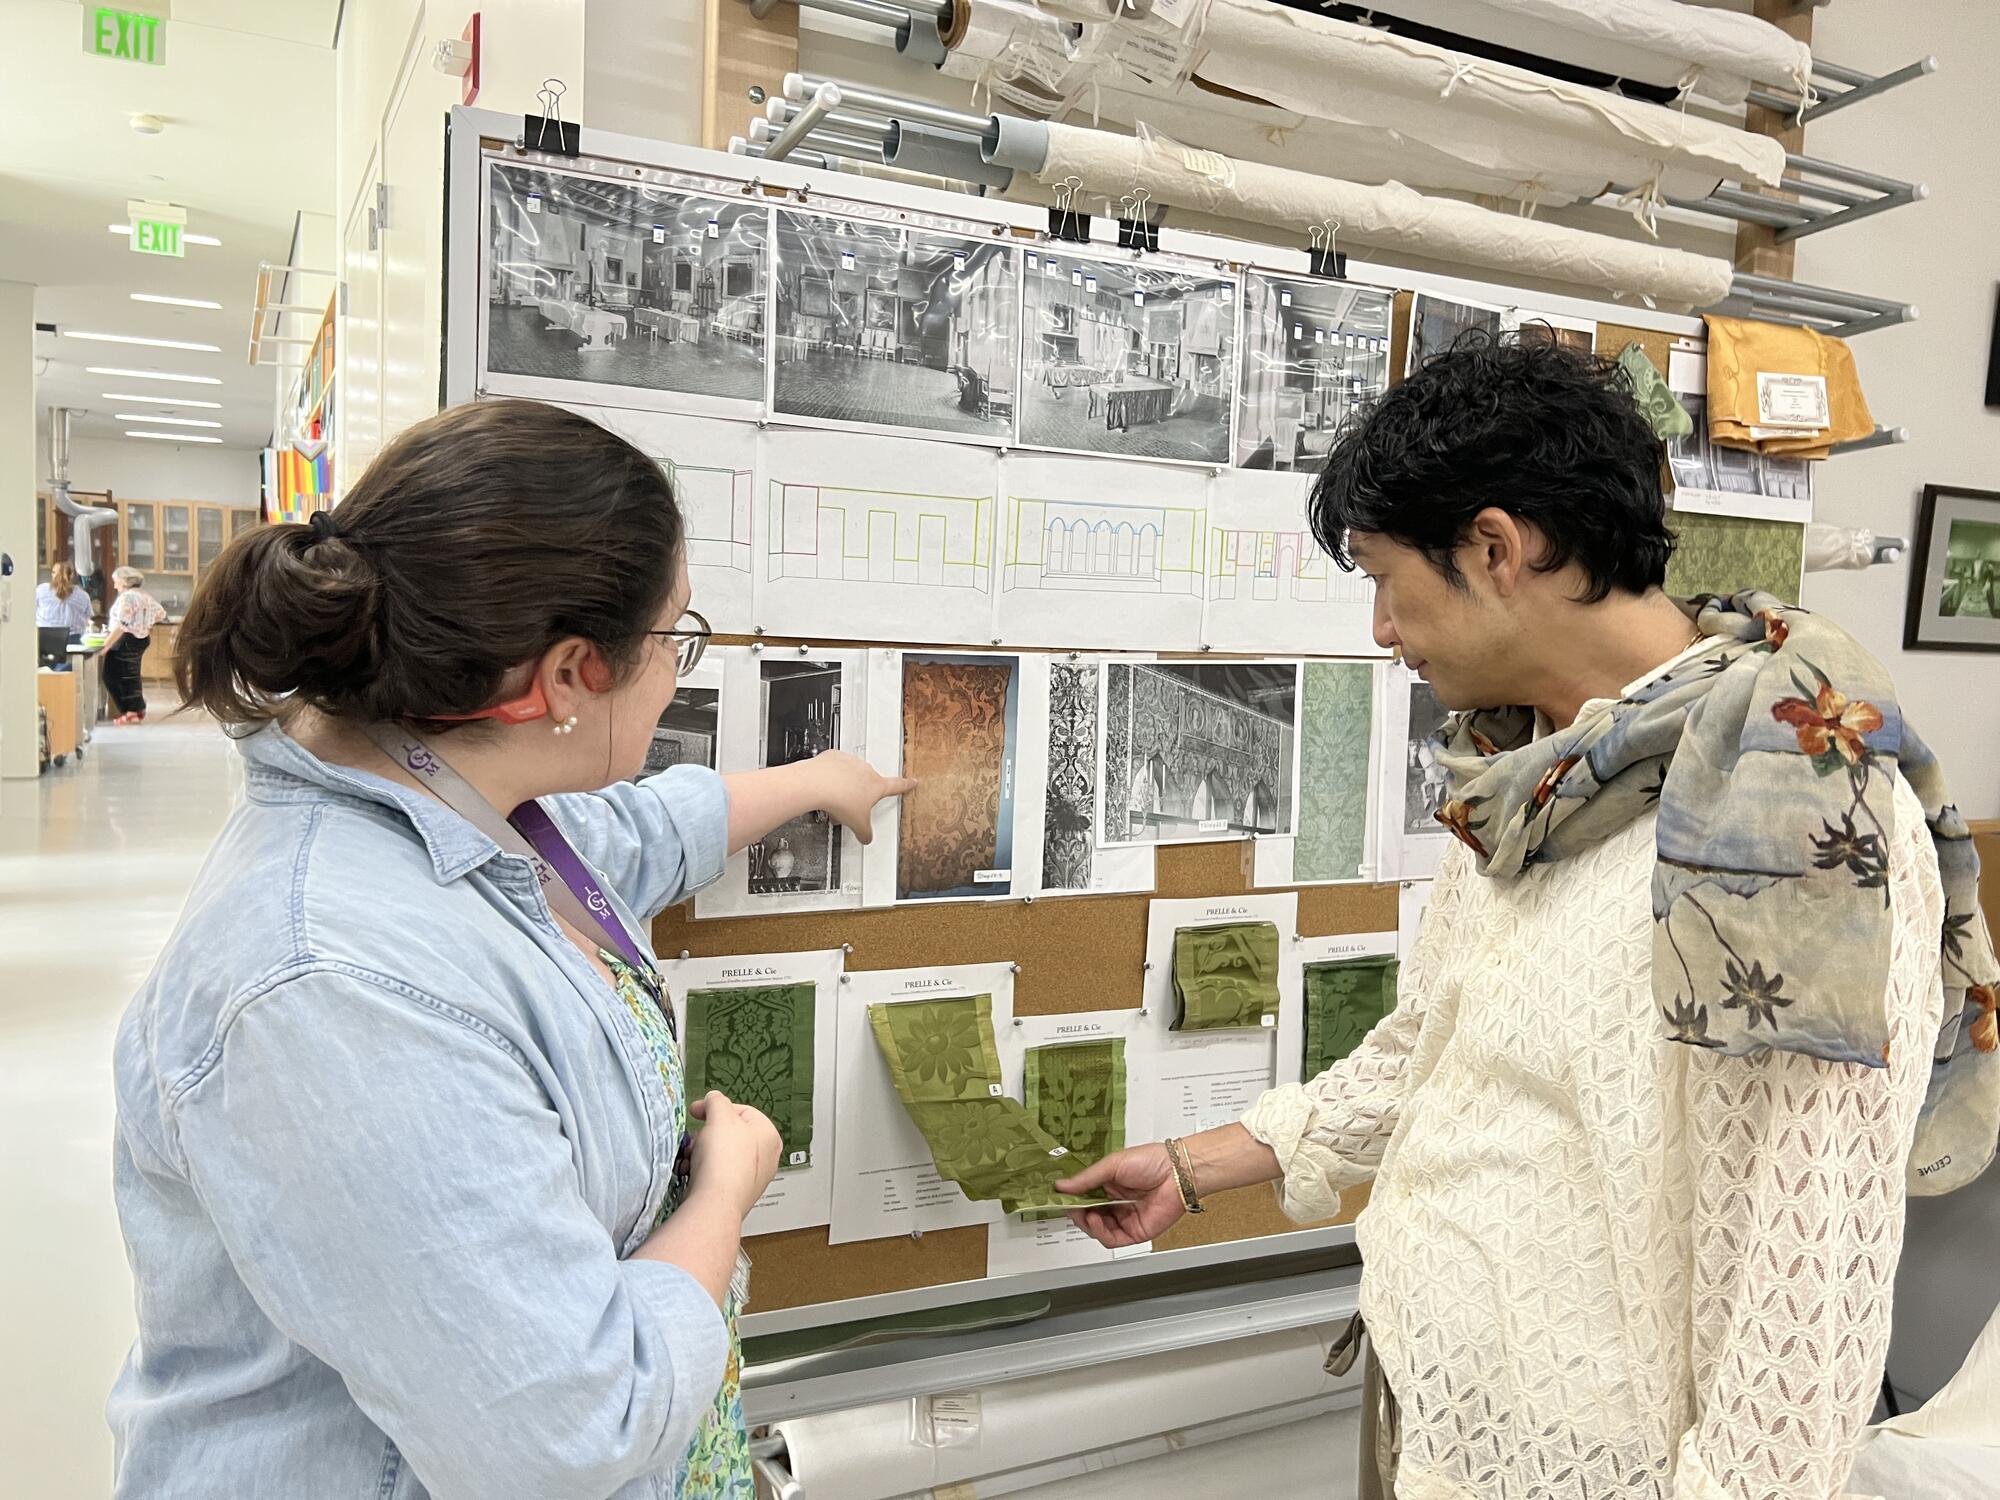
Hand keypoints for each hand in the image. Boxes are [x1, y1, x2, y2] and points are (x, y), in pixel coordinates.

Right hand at [689, 1091, 780, 1219]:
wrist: (713, 1203)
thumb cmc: (724, 1161)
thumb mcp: (719, 1116)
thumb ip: (717, 1101)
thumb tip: (714, 1099)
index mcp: (769, 1135)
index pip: (742, 1111)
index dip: (716, 1108)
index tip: (698, 1110)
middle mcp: (765, 1158)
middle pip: (731, 1133)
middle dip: (708, 1133)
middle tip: (696, 1137)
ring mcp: (751, 1177)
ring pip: (722, 1154)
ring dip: (702, 1152)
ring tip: (693, 1157)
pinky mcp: (735, 1193)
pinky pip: (717, 1173)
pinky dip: (703, 1170)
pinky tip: (694, 1172)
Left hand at [809, 750, 914, 845]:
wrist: (817, 784)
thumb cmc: (839, 799)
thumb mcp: (857, 824)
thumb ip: (865, 832)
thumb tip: (866, 838)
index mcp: (876, 786)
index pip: (897, 786)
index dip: (906, 785)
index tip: (912, 781)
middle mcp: (865, 771)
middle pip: (866, 786)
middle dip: (857, 798)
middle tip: (848, 809)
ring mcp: (850, 762)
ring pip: (849, 778)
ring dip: (842, 789)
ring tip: (832, 802)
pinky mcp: (834, 757)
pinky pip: (834, 768)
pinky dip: (830, 777)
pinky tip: (823, 787)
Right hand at [1057, 1144, 1184, 1248]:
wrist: (1177, 1173)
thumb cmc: (1152, 1161)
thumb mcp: (1112, 1165)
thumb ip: (1086, 1179)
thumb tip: (1061, 1186)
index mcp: (1109, 1184)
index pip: (1083, 1196)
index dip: (1070, 1198)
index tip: (1058, 1197)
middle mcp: (1115, 1202)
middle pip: (1087, 1214)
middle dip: (1076, 1212)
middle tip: (1069, 1206)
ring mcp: (1124, 1218)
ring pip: (1096, 1229)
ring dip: (1086, 1223)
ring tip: (1085, 1212)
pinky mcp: (1134, 1232)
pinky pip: (1111, 1239)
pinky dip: (1100, 1233)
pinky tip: (1096, 1221)